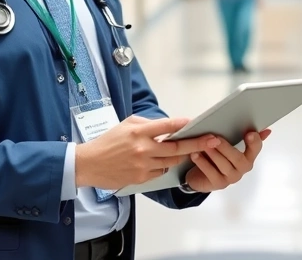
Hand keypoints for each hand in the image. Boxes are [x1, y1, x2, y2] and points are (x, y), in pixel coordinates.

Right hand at [76, 115, 219, 189]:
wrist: (89, 164)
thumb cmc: (108, 142)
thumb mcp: (126, 125)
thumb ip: (148, 125)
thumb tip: (168, 126)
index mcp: (138, 132)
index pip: (167, 126)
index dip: (184, 124)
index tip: (198, 123)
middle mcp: (142, 149)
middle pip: (176, 147)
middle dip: (197, 144)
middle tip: (212, 141)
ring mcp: (142, 165)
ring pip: (171, 161)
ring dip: (178, 156)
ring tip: (183, 150)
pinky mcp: (141, 178)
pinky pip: (161, 171)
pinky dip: (163, 165)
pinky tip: (157, 161)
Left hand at [183, 129, 271, 192]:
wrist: (202, 174)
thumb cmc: (217, 155)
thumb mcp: (227, 143)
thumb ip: (242, 135)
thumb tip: (266, 130)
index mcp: (248, 156)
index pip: (256, 148)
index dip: (254, 142)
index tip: (249, 133)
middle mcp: (242, 168)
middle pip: (238, 158)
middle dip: (226, 147)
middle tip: (215, 138)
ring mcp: (231, 178)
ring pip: (224, 166)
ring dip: (213, 154)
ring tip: (203, 145)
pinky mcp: (218, 184)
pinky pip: (211, 173)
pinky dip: (202, 163)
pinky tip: (195, 155)